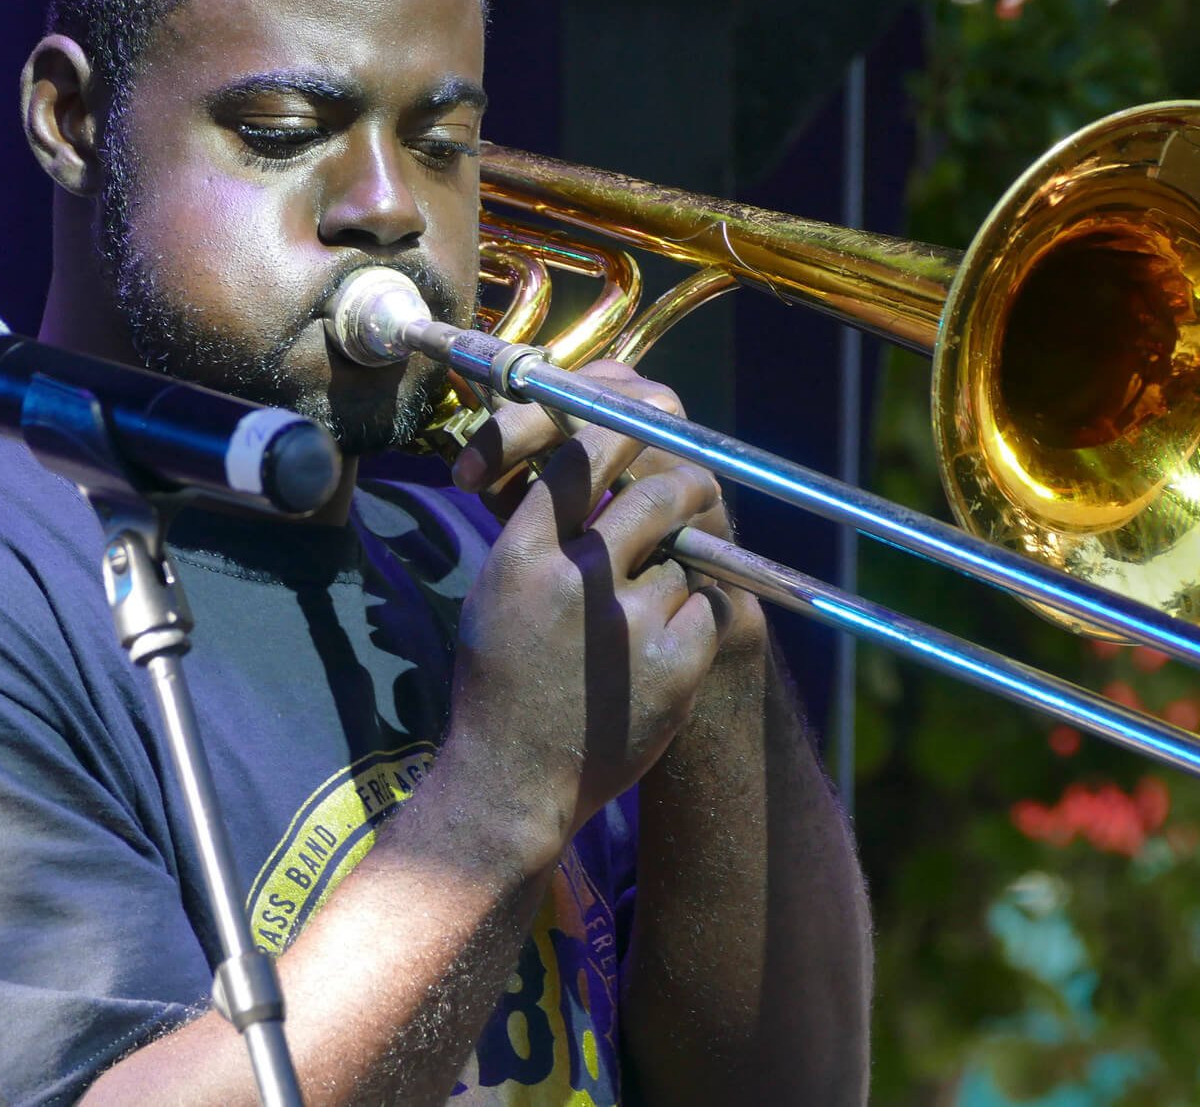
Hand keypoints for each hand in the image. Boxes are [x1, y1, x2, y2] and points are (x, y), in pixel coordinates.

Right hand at [447, 361, 735, 856]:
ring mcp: (629, 623)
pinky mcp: (674, 664)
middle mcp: (575, 581)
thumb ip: (540, 529)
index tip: (647, 417)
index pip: (581, 460)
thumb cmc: (500, 680)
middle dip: (682, 487)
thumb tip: (588, 460)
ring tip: (638, 616)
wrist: (512, 782)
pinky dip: (689, 622)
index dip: (621, 431)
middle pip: (654, 496)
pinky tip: (654, 655)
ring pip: (679, 559)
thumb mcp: (497, 591)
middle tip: (692, 488)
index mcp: (521, 557)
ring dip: (671, 574)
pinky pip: (702, 609)